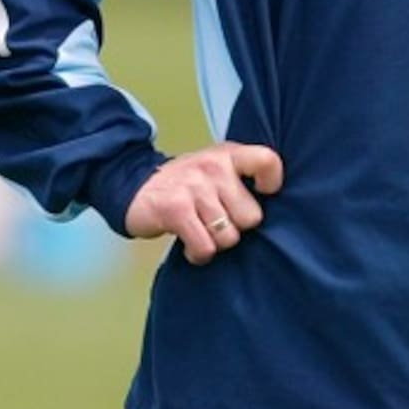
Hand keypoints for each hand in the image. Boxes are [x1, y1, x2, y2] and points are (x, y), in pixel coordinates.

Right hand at [124, 142, 282, 264]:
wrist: (132, 184)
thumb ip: (243, 177)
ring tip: (201, 230)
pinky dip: (198, 253)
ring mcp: (194, 187)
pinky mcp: (176, 210)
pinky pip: (204, 247)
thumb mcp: (216, 168)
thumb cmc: (186, 183)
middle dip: (235, 227)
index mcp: (229, 154)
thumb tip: (276, 206)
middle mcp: (214, 167)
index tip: (261, 193)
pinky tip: (190, 242)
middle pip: (251, 217)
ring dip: (215, 242)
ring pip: (228, 237)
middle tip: (217, 220)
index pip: (267, 162)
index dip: (272, 183)